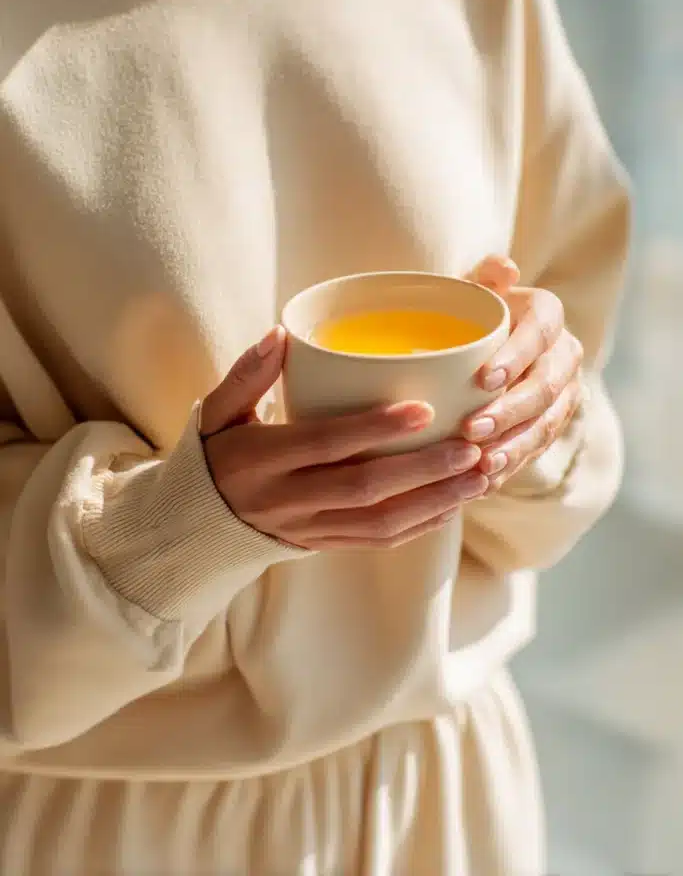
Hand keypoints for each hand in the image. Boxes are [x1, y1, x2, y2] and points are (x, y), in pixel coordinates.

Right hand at [201, 328, 487, 550]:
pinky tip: (454, 505)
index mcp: (261, 460)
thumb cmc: (217, 453)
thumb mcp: (216, 412)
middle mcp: (287, 500)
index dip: (375, 428)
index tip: (424, 408)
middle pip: (364, 488)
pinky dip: (419, 526)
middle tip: (472, 447)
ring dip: (434, 502)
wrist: (199, 525)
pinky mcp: (323, 545)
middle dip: (423, 470)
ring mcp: (308, 529)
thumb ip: (246, 375)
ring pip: (379, 523)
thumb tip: (280, 335)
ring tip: (479, 477)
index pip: (325, 443)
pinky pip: (376, 542)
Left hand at [462, 256, 583, 491]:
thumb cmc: (465, 313)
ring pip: (545, 424)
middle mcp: (564, 354)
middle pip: (545, 387)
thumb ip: (484, 276)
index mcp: (547, 314)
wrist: (474, 348)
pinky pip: (536, 449)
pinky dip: (510, 467)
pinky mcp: (550, 425)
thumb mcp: (469, 289)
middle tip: (472, 430)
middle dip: (511, 411)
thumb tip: (504, 268)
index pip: (540, 334)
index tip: (483, 378)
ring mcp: (563, 394)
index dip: (517, 357)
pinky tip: (483, 483)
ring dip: (514, 447)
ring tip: (481, 465)